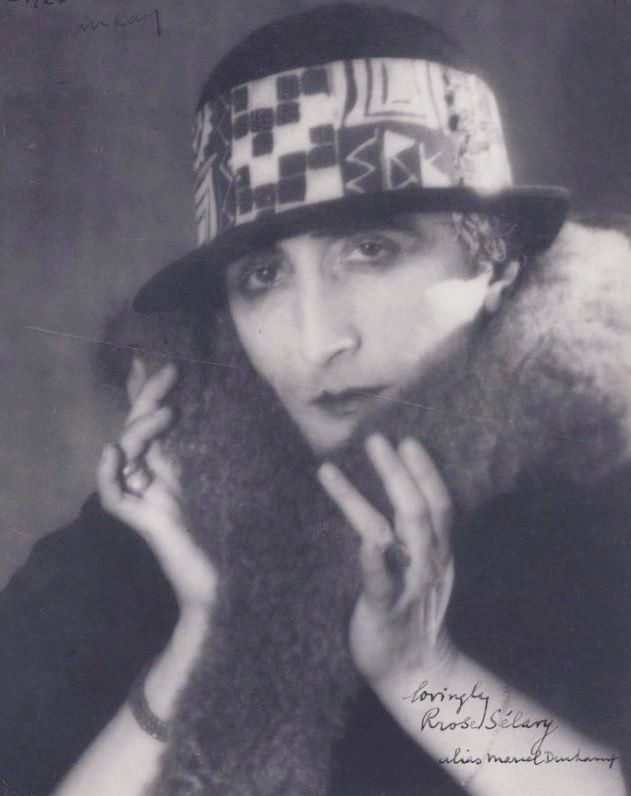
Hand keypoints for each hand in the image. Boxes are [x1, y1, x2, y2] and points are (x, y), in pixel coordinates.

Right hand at [98, 358, 217, 613]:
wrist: (234, 583)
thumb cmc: (241, 533)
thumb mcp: (238, 478)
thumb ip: (230, 450)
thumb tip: (240, 412)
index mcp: (177, 467)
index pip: (155, 421)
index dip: (149, 392)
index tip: (154, 360)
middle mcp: (157, 478)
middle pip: (138, 428)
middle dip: (149, 397)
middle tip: (170, 370)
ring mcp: (148, 498)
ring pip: (124, 453)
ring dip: (141, 428)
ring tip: (168, 413)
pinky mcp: (145, 522)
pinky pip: (113, 496)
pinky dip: (108, 474)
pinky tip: (113, 451)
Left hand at [318, 434, 455, 686]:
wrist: (417, 671)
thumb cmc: (413, 611)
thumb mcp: (425, 568)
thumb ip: (414, 534)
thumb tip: (397, 491)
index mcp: (437, 551)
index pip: (438, 503)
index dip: (425, 471)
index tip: (408, 441)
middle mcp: (427, 563)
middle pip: (416, 509)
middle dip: (396, 472)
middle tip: (376, 439)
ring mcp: (407, 586)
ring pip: (388, 534)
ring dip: (357, 500)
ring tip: (328, 471)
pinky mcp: (383, 609)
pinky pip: (378, 582)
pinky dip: (372, 560)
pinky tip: (363, 541)